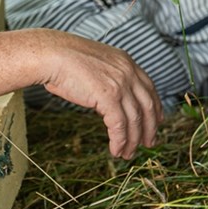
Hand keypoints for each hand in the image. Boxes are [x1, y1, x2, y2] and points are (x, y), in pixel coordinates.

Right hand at [38, 31, 162, 159]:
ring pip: (135, 119)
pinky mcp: (109, 97)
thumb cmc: (63, 59)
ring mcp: (120, 84)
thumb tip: (109, 103)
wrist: (51, 54)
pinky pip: (119, 125)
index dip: (155, 107)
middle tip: (148, 143)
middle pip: (148, 105)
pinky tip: (115, 150)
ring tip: (128, 153)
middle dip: (150, 128)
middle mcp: (127, 71)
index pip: (149, 88)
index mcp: (125, 61)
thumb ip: (107, 80)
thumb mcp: (94, 65)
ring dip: (133, 140)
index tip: (157, 121)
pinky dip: (119, 141)